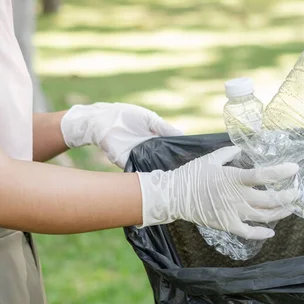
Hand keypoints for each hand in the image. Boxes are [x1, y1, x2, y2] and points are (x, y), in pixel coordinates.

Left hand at [61, 102, 182, 167]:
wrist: (101, 119)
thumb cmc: (125, 115)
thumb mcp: (149, 119)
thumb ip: (164, 128)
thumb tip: (182, 135)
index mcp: (155, 141)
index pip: (169, 151)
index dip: (179, 155)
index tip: (190, 160)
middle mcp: (148, 151)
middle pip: (163, 162)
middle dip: (172, 167)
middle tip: (184, 171)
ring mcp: (137, 157)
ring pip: (152, 168)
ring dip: (161, 171)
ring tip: (174, 175)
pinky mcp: (126, 162)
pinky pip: (138, 171)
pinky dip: (146, 173)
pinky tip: (157, 175)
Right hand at [137, 146, 299, 239]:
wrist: (174, 196)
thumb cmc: (192, 175)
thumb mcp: (211, 158)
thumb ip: (229, 152)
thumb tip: (242, 148)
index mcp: (235, 178)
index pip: (264, 175)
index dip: (282, 172)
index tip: (295, 169)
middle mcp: (238, 197)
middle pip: (270, 199)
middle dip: (288, 196)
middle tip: (296, 192)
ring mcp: (234, 213)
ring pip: (264, 216)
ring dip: (281, 212)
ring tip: (290, 208)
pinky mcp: (228, 225)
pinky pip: (248, 232)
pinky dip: (261, 234)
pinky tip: (271, 232)